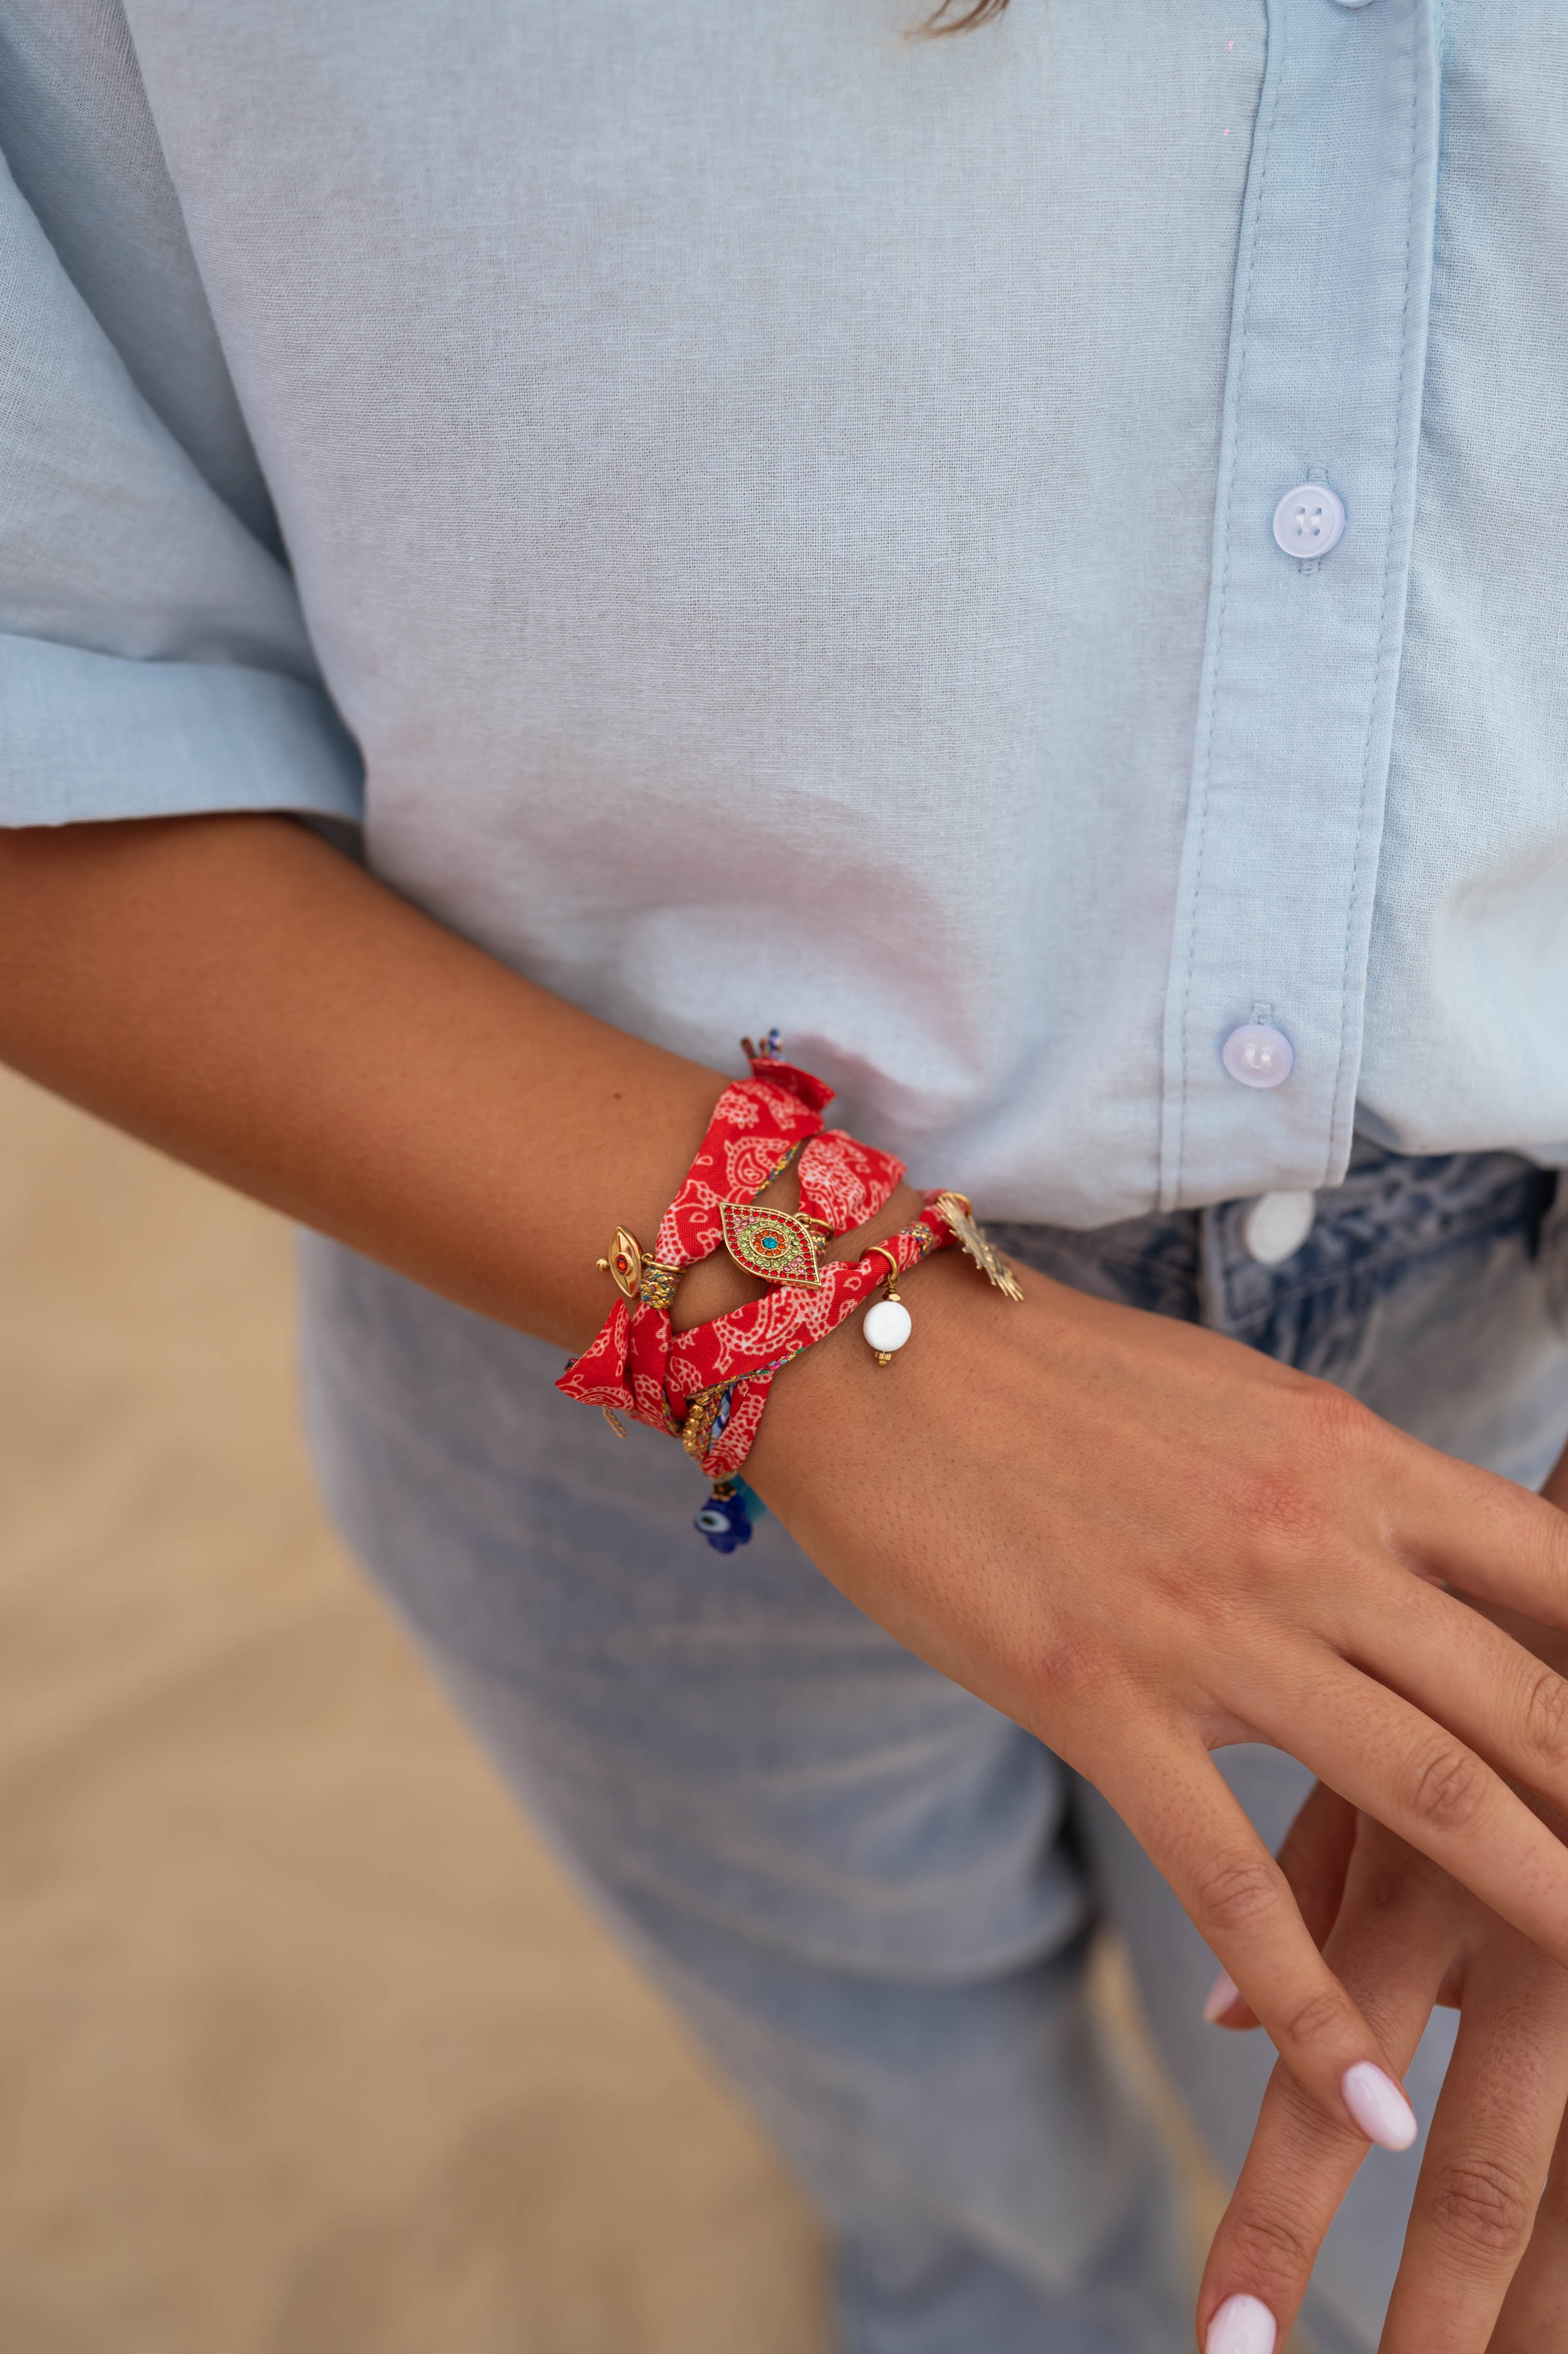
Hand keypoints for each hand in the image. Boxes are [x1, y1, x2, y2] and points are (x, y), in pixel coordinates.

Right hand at [748, 1264, 1567, 2153]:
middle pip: (1528, 1697)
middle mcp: (1309, 1536)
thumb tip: (1429, 1557)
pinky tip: (1369, 2099)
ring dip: (1536, 1904)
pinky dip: (1308, 2001)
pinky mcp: (1096, 1699)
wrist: (869, 1351)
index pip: (1554, 1570)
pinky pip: (1227, 1873)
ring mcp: (1207, 1624)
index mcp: (1347, 1452)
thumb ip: (1341, 1484)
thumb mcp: (1233, 1405)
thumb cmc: (1049, 1373)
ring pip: (1423, 1787)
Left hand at [1198, 1785, 1567, 2353]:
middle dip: (1444, 2326)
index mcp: (1411, 1894)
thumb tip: (1219, 2029)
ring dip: (1550, 2313)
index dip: (1272, 2234)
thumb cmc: (1452, 1665)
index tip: (1222, 2347)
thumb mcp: (1366, 1767)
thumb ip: (1303, 1896)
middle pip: (1486, 2182)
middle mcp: (1524, 1939)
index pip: (1324, 2104)